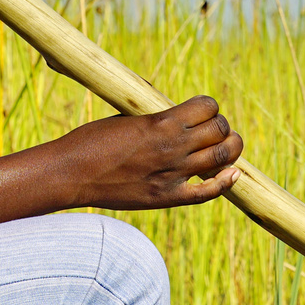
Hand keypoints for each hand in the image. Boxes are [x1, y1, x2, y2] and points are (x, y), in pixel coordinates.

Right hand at [48, 96, 243, 210]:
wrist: (71, 173)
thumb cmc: (91, 140)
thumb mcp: (124, 117)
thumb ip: (154, 117)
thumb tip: (171, 109)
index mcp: (161, 122)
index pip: (208, 107)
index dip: (209, 107)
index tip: (202, 111)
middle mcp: (172, 147)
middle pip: (220, 130)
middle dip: (221, 126)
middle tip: (212, 130)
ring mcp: (172, 174)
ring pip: (222, 158)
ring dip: (229, 149)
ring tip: (225, 147)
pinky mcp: (167, 197)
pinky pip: (208, 192)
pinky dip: (225, 183)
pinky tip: (232, 175)